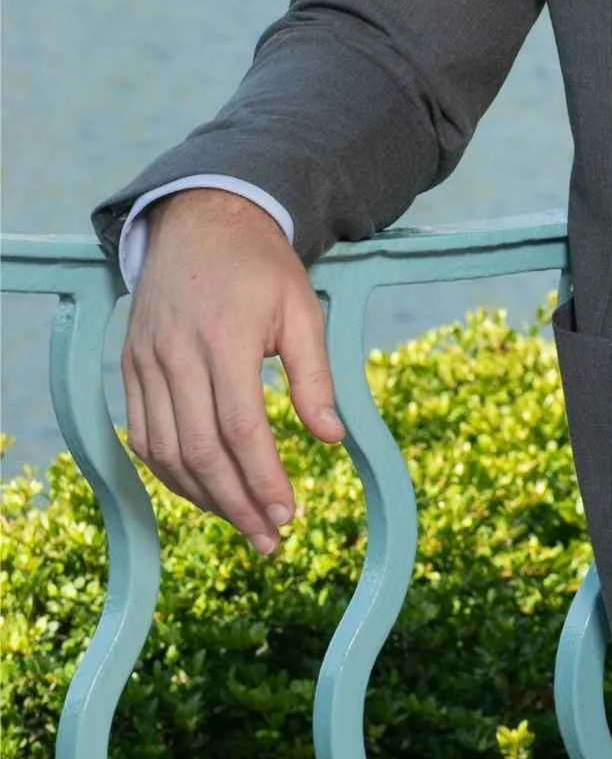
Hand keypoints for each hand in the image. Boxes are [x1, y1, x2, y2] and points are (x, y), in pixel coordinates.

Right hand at [121, 187, 342, 555]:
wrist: (201, 220)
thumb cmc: (262, 266)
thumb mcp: (303, 308)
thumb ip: (315, 375)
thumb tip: (332, 439)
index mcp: (226, 337)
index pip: (241, 428)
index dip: (263, 479)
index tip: (289, 514)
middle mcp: (177, 354)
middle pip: (200, 451)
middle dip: (236, 504)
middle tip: (270, 539)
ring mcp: (146, 362)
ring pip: (165, 452)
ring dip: (202, 497)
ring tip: (242, 522)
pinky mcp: (130, 368)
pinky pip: (143, 436)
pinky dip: (170, 473)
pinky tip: (203, 490)